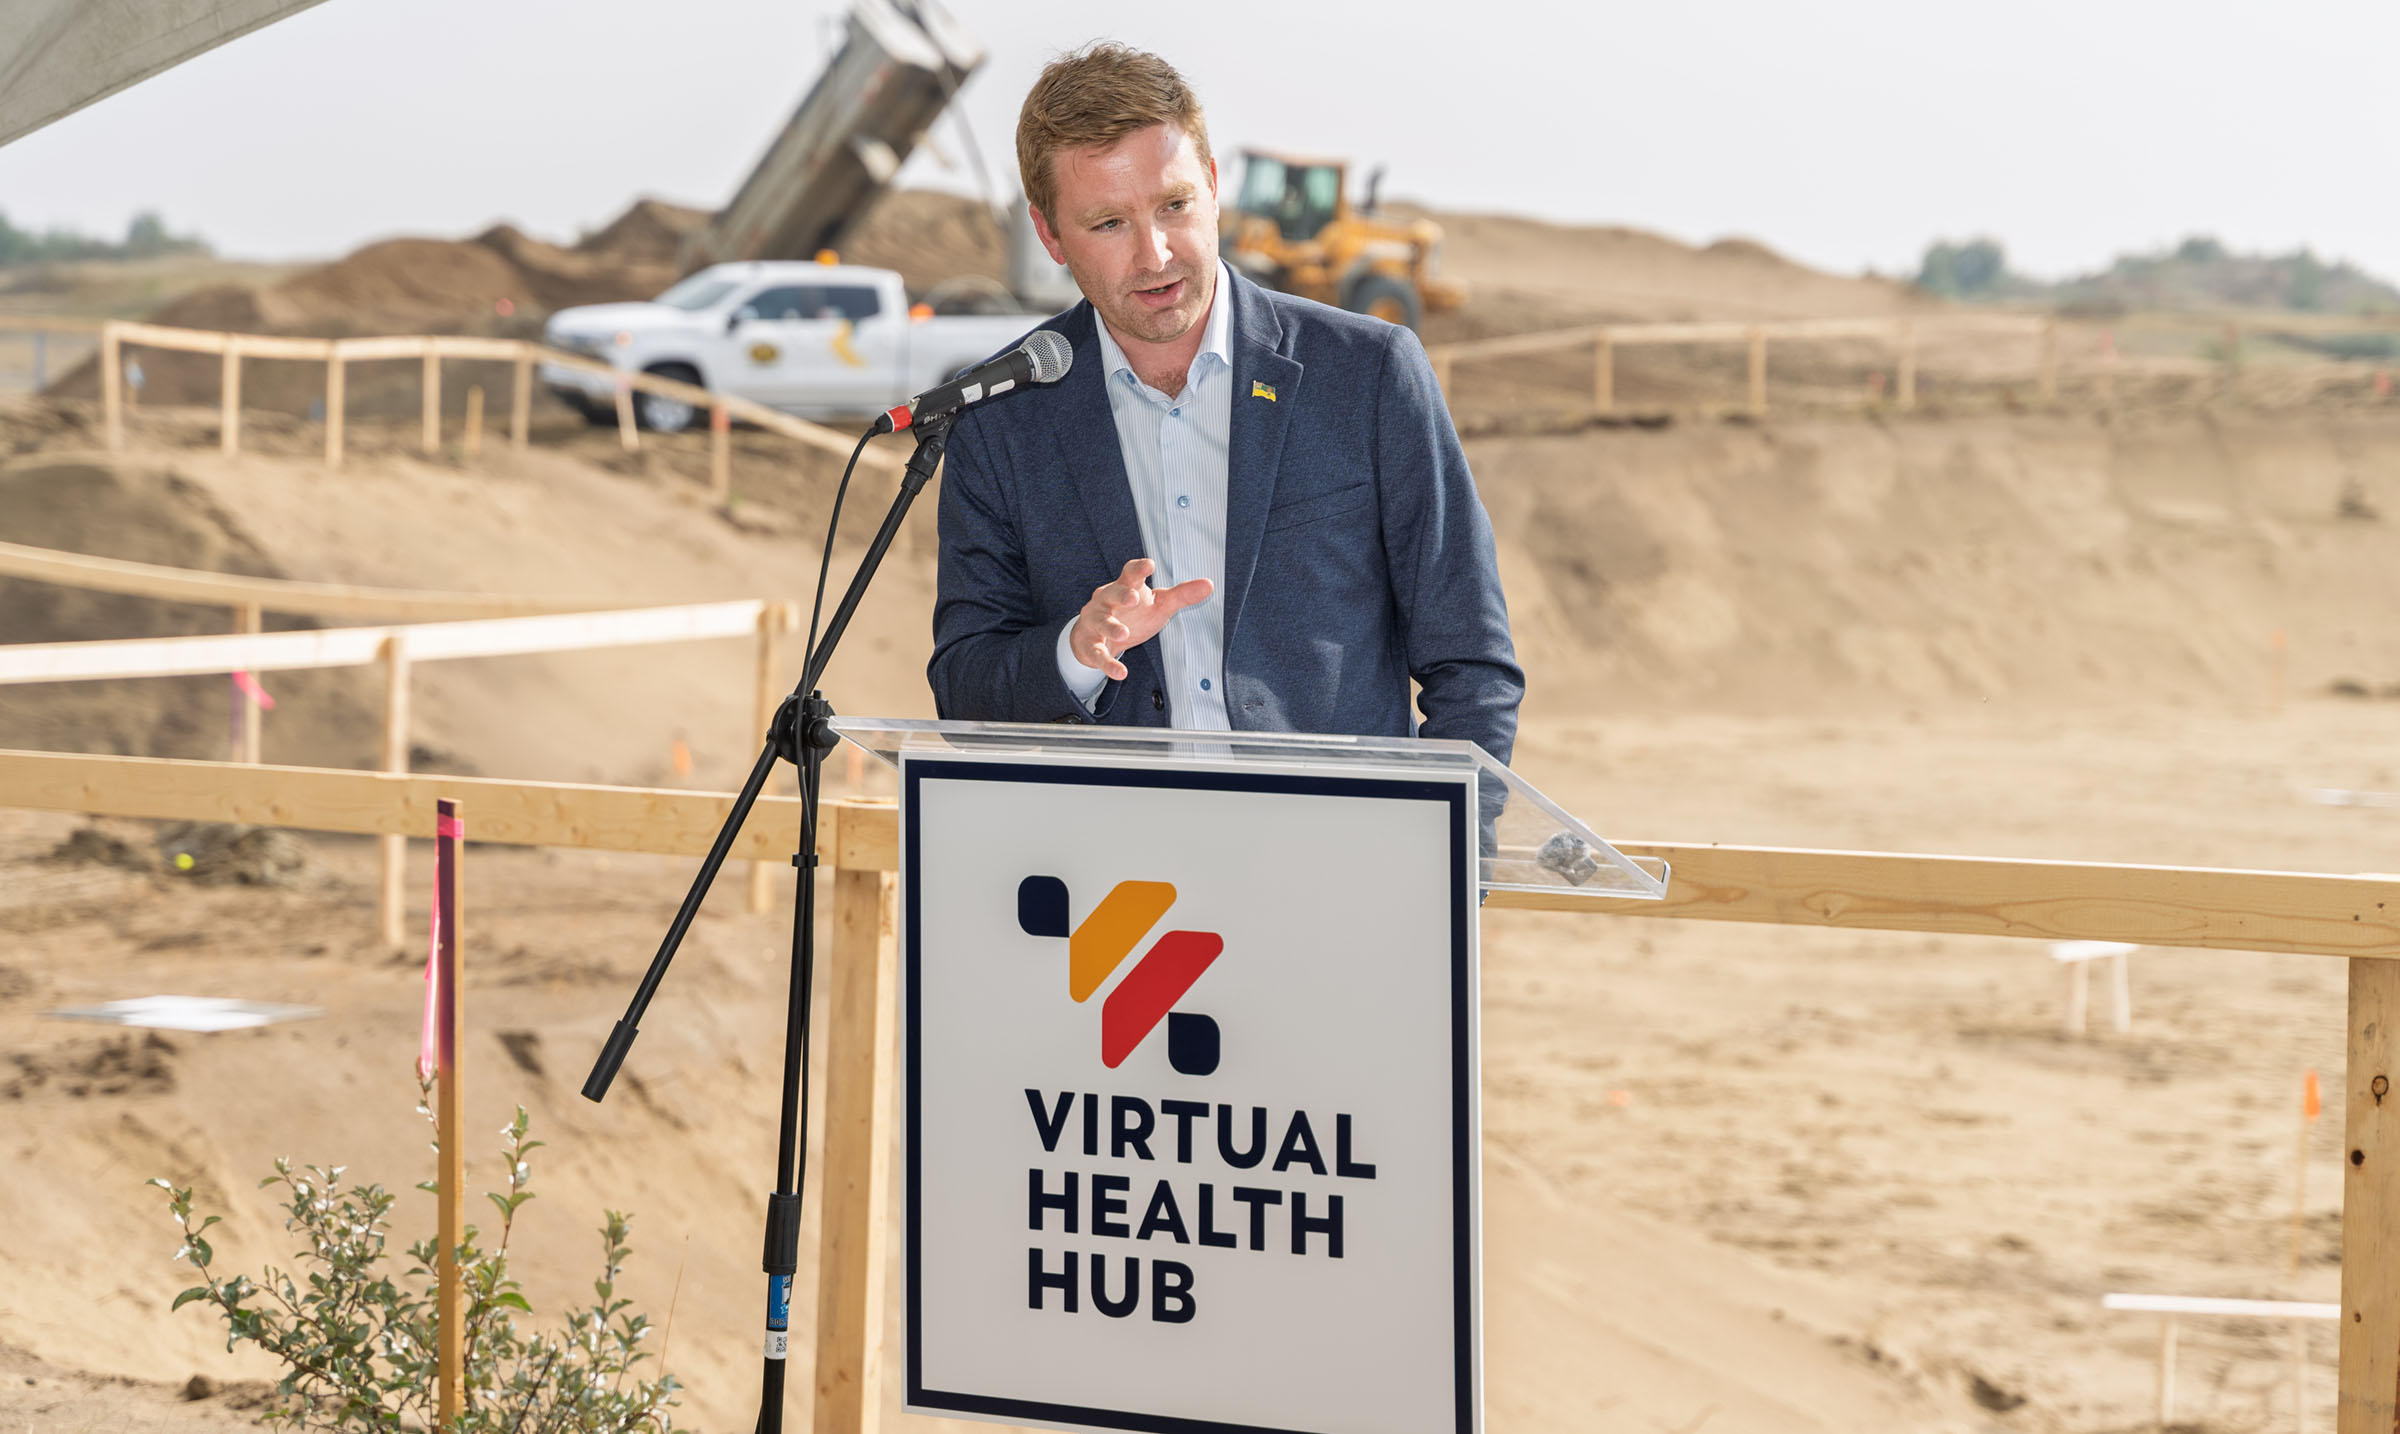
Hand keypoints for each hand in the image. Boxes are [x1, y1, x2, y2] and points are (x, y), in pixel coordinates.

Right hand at [1070, 558, 1212, 680]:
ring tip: (1123, 633)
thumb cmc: (1130, 615)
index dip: (1138, 569)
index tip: (1149, 565)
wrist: (1093, 636)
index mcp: (1125, 587)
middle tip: (1134, 597)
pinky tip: (1120, 672)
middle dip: (1122, 595)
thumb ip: (1182, 595)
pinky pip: (1098, 654)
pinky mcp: (1090, 645)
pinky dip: (1108, 663)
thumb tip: (1209, 584)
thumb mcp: (1158, 604)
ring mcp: (1096, 622)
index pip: (1130, 574)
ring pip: (1102, 622)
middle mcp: (1107, 601)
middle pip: (1112, 593)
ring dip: (1112, 628)